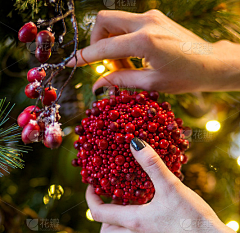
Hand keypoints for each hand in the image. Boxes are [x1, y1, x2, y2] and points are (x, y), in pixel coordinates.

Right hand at [67, 9, 239, 92]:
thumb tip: (97, 85)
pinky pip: (127, 23)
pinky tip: (134, 57)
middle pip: (103, 20)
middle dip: (97, 41)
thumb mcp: (151, 83)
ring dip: (111, 41)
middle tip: (108, 64)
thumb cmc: (185, 77)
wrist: (210, 63)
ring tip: (125, 65)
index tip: (71, 62)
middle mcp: (146, 22)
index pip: (104, 47)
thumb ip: (121, 81)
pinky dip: (122, 38)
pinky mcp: (155, 16)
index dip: (85, 57)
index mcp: (145, 41)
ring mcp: (151, 15)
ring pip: (114, 20)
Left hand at [85, 138, 222, 232]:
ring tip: (130, 204)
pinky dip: (136, 228)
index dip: (90, 198)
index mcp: (134, 221)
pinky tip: (151, 216)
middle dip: (102, 216)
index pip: (98, 214)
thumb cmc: (192, 217)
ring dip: (119, 223)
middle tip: (110, 199)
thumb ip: (152, 164)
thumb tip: (135, 143)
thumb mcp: (171, 186)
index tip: (92, 186)